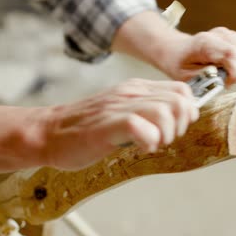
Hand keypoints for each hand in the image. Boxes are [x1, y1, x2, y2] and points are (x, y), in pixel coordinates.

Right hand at [40, 78, 198, 169]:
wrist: (49, 133)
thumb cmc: (86, 128)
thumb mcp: (121, 111)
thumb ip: (147, 110)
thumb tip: (178, 119)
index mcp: (136, 88)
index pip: (181, 90)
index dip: (187, 111)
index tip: (174, 128)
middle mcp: (130, 92)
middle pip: (179, 101)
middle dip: (179, 126)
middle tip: (162, 139)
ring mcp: (118, 106)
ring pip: (165, 112)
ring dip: (165, 134)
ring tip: (150, 144)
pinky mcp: (107, 124)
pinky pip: (141, 127)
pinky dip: (148, 142)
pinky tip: (138, 148)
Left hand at [157, 27, 235, 84]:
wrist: (178, 50)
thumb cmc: (181, 65)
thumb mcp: (184, 76)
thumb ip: (204, 78)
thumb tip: (224, 80)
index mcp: (205, 43)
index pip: (233, 53)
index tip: (227, 83)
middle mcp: (221, 34)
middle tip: (225, 80)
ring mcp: (232, 34)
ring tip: (230, 73)